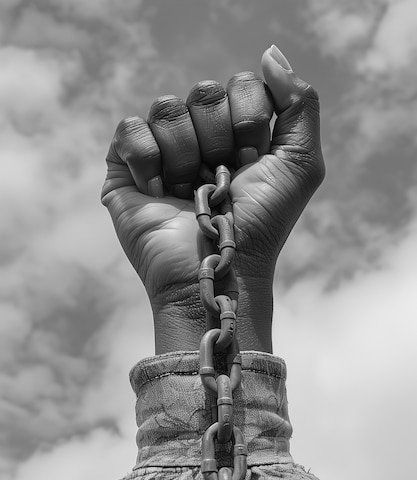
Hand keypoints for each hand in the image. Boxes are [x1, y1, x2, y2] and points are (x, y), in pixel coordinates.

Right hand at [101, 45, 323, 353]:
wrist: (218, 269)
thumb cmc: (260, 225)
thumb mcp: (300, 164)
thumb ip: (299, 104)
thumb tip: (269, 54)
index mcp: (239, 132)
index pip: (241, 85)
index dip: (249, 122)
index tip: (251, 165)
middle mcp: (202, 137)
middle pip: (204, 93)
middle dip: (218, 142)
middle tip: (220, 184)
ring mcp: (163, 151)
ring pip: (166, 108)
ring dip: (184, 159)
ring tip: (189, 196)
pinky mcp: (127, 167)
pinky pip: (130, 129)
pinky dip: (148, 163)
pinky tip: (160, 195)